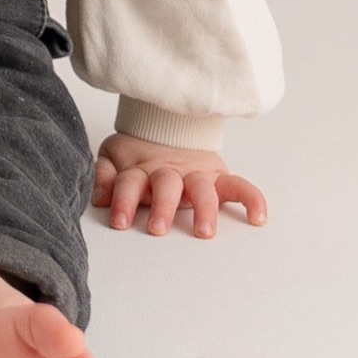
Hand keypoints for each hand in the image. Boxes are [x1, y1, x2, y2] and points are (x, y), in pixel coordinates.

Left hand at [93, 133, 267, 239]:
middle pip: (166, 185)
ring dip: (204, 209)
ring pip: (202, 188)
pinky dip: (252, 199)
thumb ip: (105, 176)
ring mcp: (195, 174)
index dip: (122, 200)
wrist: (166, 126)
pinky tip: (258, 218)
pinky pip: (239, 186)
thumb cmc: (137, 154)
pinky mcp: (218, 176)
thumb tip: (98, 197)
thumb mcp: (114, 158)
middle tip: (157, 228)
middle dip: (162, 206)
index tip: (118, 221)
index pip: (129, 183)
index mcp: (140, 169)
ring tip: (204, 231)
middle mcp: (169, 172)